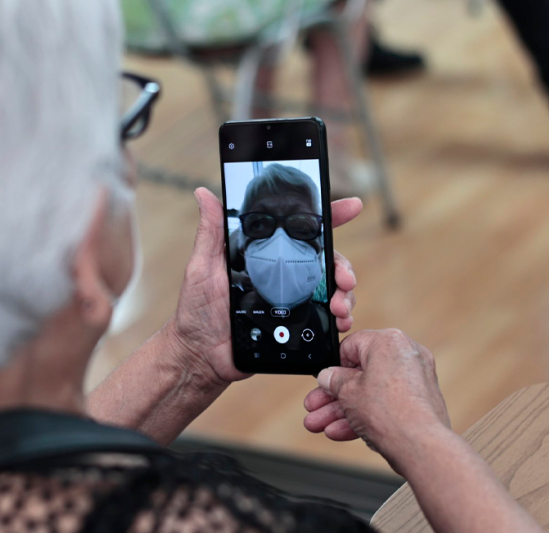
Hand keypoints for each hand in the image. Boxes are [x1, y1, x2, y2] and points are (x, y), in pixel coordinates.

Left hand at [163, 187, 362, 386]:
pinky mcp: (295, 324)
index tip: (351, 207)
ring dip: (345, 294)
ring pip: (331, 288)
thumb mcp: (202, 267)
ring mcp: (291, 299)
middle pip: (325, 260)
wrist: (202, 356)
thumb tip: (203, 192)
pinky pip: (325, 318)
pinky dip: (339, 318)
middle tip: (345, 278)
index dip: (328, 217)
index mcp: (265, 254)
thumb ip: (210, 232)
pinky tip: (339, 323)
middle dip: (343, 266)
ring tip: (340, 306)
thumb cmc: (197, 310)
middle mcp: (282, 273)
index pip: (300, 230)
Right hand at [303, 329, 450, 466]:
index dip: (332, 366)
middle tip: (316, 407)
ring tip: (320, 425)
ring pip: (370, 392)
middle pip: (359, 374)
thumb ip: (334, 380)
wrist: (420, 445)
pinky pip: (385, 404)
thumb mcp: (347, 392)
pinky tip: (341, 431)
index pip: (351, 346)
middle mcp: (405, 354)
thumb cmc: (390, 412)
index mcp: (387, 341)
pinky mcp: (420, 401)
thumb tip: (328, 376)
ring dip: (343, 410)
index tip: (323, 382)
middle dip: (333, 396)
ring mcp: (416, 379)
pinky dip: (364, 415)